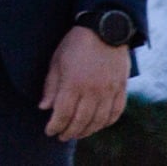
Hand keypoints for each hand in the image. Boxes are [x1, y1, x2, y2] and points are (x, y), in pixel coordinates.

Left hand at [39, 24, 128, 139]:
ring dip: (87, 131)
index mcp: (73, 83)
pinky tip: (98, 125)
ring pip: (99, 121)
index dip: (55, 126)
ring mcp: (110, 92)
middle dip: (69, 132)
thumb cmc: (75, 44)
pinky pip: (116, 113)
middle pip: (81, 121)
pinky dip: (106, 123)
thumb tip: (44, 107)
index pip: (63, 113)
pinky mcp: (121, 89)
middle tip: (61, 137)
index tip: (49, 131)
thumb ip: (51, 86)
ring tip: (77, 133)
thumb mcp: (56, 61)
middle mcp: (93, 91)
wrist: (104, 30)